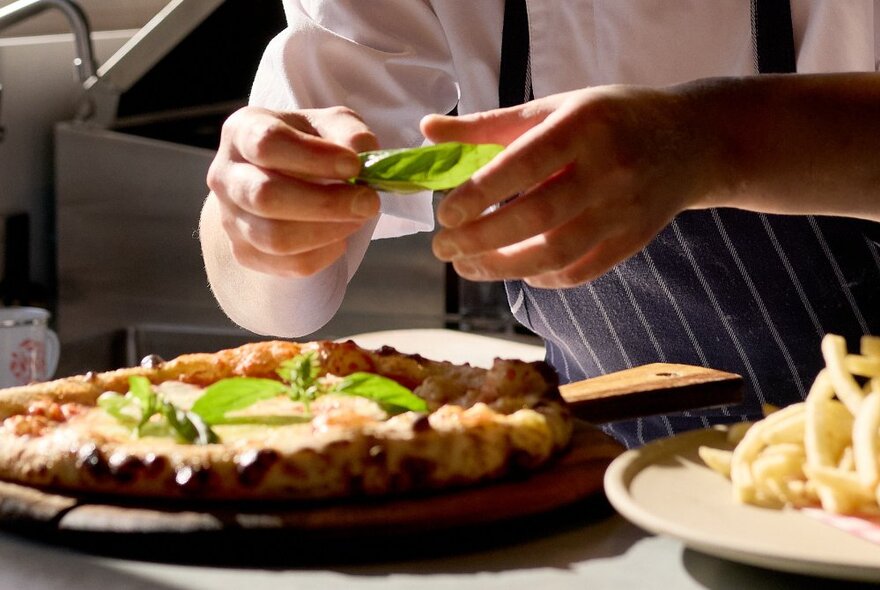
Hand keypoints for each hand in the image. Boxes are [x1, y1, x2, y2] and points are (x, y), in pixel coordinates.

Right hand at [206, 106, 380, 277]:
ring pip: (276, 238)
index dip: (314, 157)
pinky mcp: (245, 253)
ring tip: (357, 218)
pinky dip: (325, 254)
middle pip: (265, 197)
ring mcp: (230, 218)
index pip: (267, 144)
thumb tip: (360, 156)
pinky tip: (339, 237)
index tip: (354, 166)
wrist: (283, 181)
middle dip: (326, 203)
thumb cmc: (311, 147)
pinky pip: (289, 264)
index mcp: (243, 130)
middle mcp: (225, 175)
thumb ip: (350, 133)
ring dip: (328, 231)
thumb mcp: (333, 126)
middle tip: (368, 202)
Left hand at [421, 85, 715, 287]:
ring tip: (466, 266)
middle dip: (480, 240)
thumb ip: (489, 125)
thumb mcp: (553, 109)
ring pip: (555, 253)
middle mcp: (607, 169)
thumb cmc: (608, 119)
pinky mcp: (633, 240)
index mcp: (582, 126)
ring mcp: (623, 210)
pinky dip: (541, 278)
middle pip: (536, 217)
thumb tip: (428, 131)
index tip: (444, 214)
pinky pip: (581, 272)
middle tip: (443, 248)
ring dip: (502, 267)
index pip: (522, 166)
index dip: (478, 195)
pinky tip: (516, 271)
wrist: (690, 141)